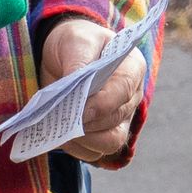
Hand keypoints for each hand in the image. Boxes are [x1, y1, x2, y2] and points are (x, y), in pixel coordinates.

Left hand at [41, 14, 145, 163]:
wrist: (64, 54)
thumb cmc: (75, 43)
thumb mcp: (75, 40)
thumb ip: (78, 59)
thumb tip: (74, 83)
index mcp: (132, 67)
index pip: (124, 90)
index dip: (103, 103)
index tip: (79, 109)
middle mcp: (132, 96)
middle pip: (116, 120)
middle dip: (88, 122)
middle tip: (61, 119)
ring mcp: (120, 118)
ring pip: (110, 142)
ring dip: (83, 140)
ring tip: (60, 129)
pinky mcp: (103, 134)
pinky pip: (94, 152)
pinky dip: (76, 148)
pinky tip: (59, 135)